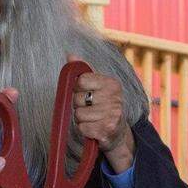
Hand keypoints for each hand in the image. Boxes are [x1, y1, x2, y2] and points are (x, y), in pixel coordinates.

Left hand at [69, 55, 133, 171]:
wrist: (118, 133)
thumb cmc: (104, 107)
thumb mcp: (97, 87)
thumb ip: (84, 72)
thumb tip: (70, 55)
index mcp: (112, 83)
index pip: (81, 81)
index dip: (78, 89)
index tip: (86, 93)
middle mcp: (115, 97)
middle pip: (77, 99)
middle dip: (79, 106)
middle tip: (90, 109)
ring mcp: (113, 114)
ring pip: (78, 115)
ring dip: (81, 119)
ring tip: (92, 120)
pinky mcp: (108, 130)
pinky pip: (82, 128)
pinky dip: (84, 130)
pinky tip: (94, 129)